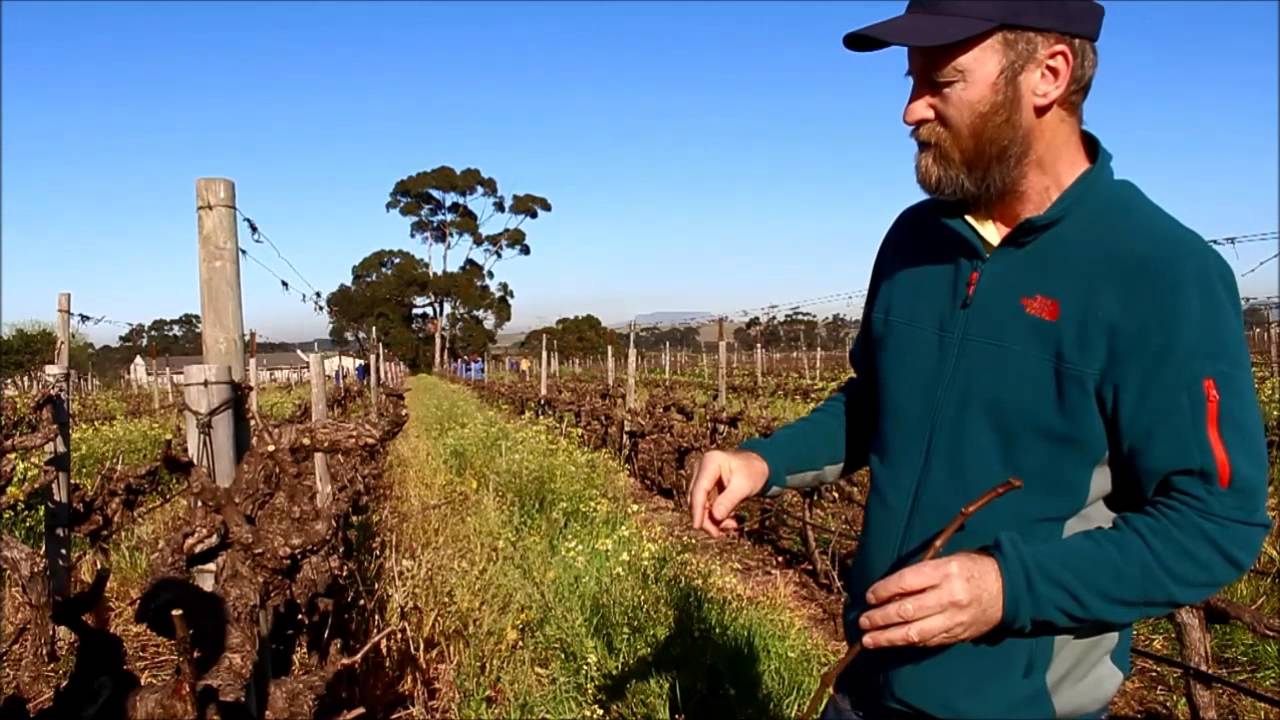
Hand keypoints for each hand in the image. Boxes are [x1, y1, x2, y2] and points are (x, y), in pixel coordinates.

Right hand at [688, 449, 769, 537]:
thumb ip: (729, 501)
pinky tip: (728, 522)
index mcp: (710, 462)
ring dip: (712, 519)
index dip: (697, 509)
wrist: (758, 466)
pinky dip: (715, 516)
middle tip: (719, 534)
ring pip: (700, 505)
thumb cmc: (753, 471)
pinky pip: (706, 506)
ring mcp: (703, 478)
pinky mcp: (706, 487)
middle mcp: (702, 469)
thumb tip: (716, 517)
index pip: (699, 489)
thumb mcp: (744, 486)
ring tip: (730, 526)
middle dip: (706, 519)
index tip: (697, 526)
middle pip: (696, 499)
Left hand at [857, 552, 1003, 648]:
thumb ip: (921, 573)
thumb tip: (889, 589)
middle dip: (880, 617)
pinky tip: (891, 642)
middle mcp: (948, 596)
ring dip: (888, 637)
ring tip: (869, 639)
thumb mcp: (947, 560)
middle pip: (907, 610)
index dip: (883, 590)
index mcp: (945, 572)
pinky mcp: (957, 635)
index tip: (869, 596)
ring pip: (914, 632)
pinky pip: (927, 641)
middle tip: (863, 621)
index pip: (906, 582)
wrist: (1008, 590)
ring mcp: (953, 619)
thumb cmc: (972, 569)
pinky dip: (907, 642)